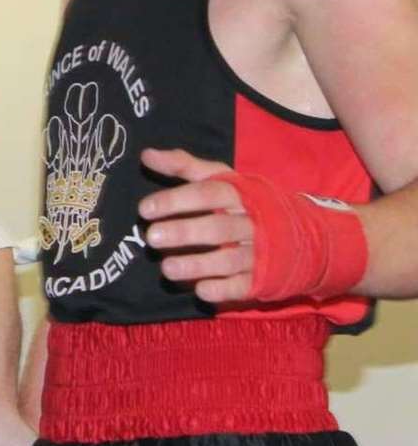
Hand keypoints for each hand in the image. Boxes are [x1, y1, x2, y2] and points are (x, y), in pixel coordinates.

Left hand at [139, 147, 253, 302]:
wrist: (303, 235)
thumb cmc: (247, 202)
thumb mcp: (222, 179)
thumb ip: (184, 166)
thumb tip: (147, 155)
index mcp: (240, 195)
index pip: (208, 193)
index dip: (175, 200)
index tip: (144, 209)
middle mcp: (251, 223)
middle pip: (217, 227)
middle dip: (184, 232)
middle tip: (151, 237)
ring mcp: (260, 252)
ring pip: (229, 259)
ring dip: (197, 265)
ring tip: (166, 268)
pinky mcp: (263, 278)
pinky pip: (243, 286)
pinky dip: (223, 289)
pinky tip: (200, 290)